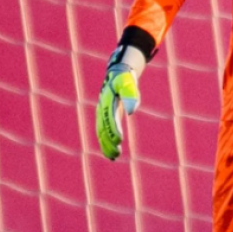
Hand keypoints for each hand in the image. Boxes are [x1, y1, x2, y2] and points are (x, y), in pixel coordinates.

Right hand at [95, 45, 144, 159]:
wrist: (116, 75)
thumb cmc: (125, 80)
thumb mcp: (129, 84)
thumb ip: (131, 95)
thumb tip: (131, 111)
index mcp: (107, 101)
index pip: (110, 117)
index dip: (114, 129)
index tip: (119, 140)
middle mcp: (101, 109)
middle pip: (103, 128)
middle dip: (109, 141)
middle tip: (117, 153)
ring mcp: (101, 115)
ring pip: (101, 133)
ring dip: (106, 146)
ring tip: (114, 156)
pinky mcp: (104, 119)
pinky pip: (102, 134)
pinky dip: (105, 144)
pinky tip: (111, 155)